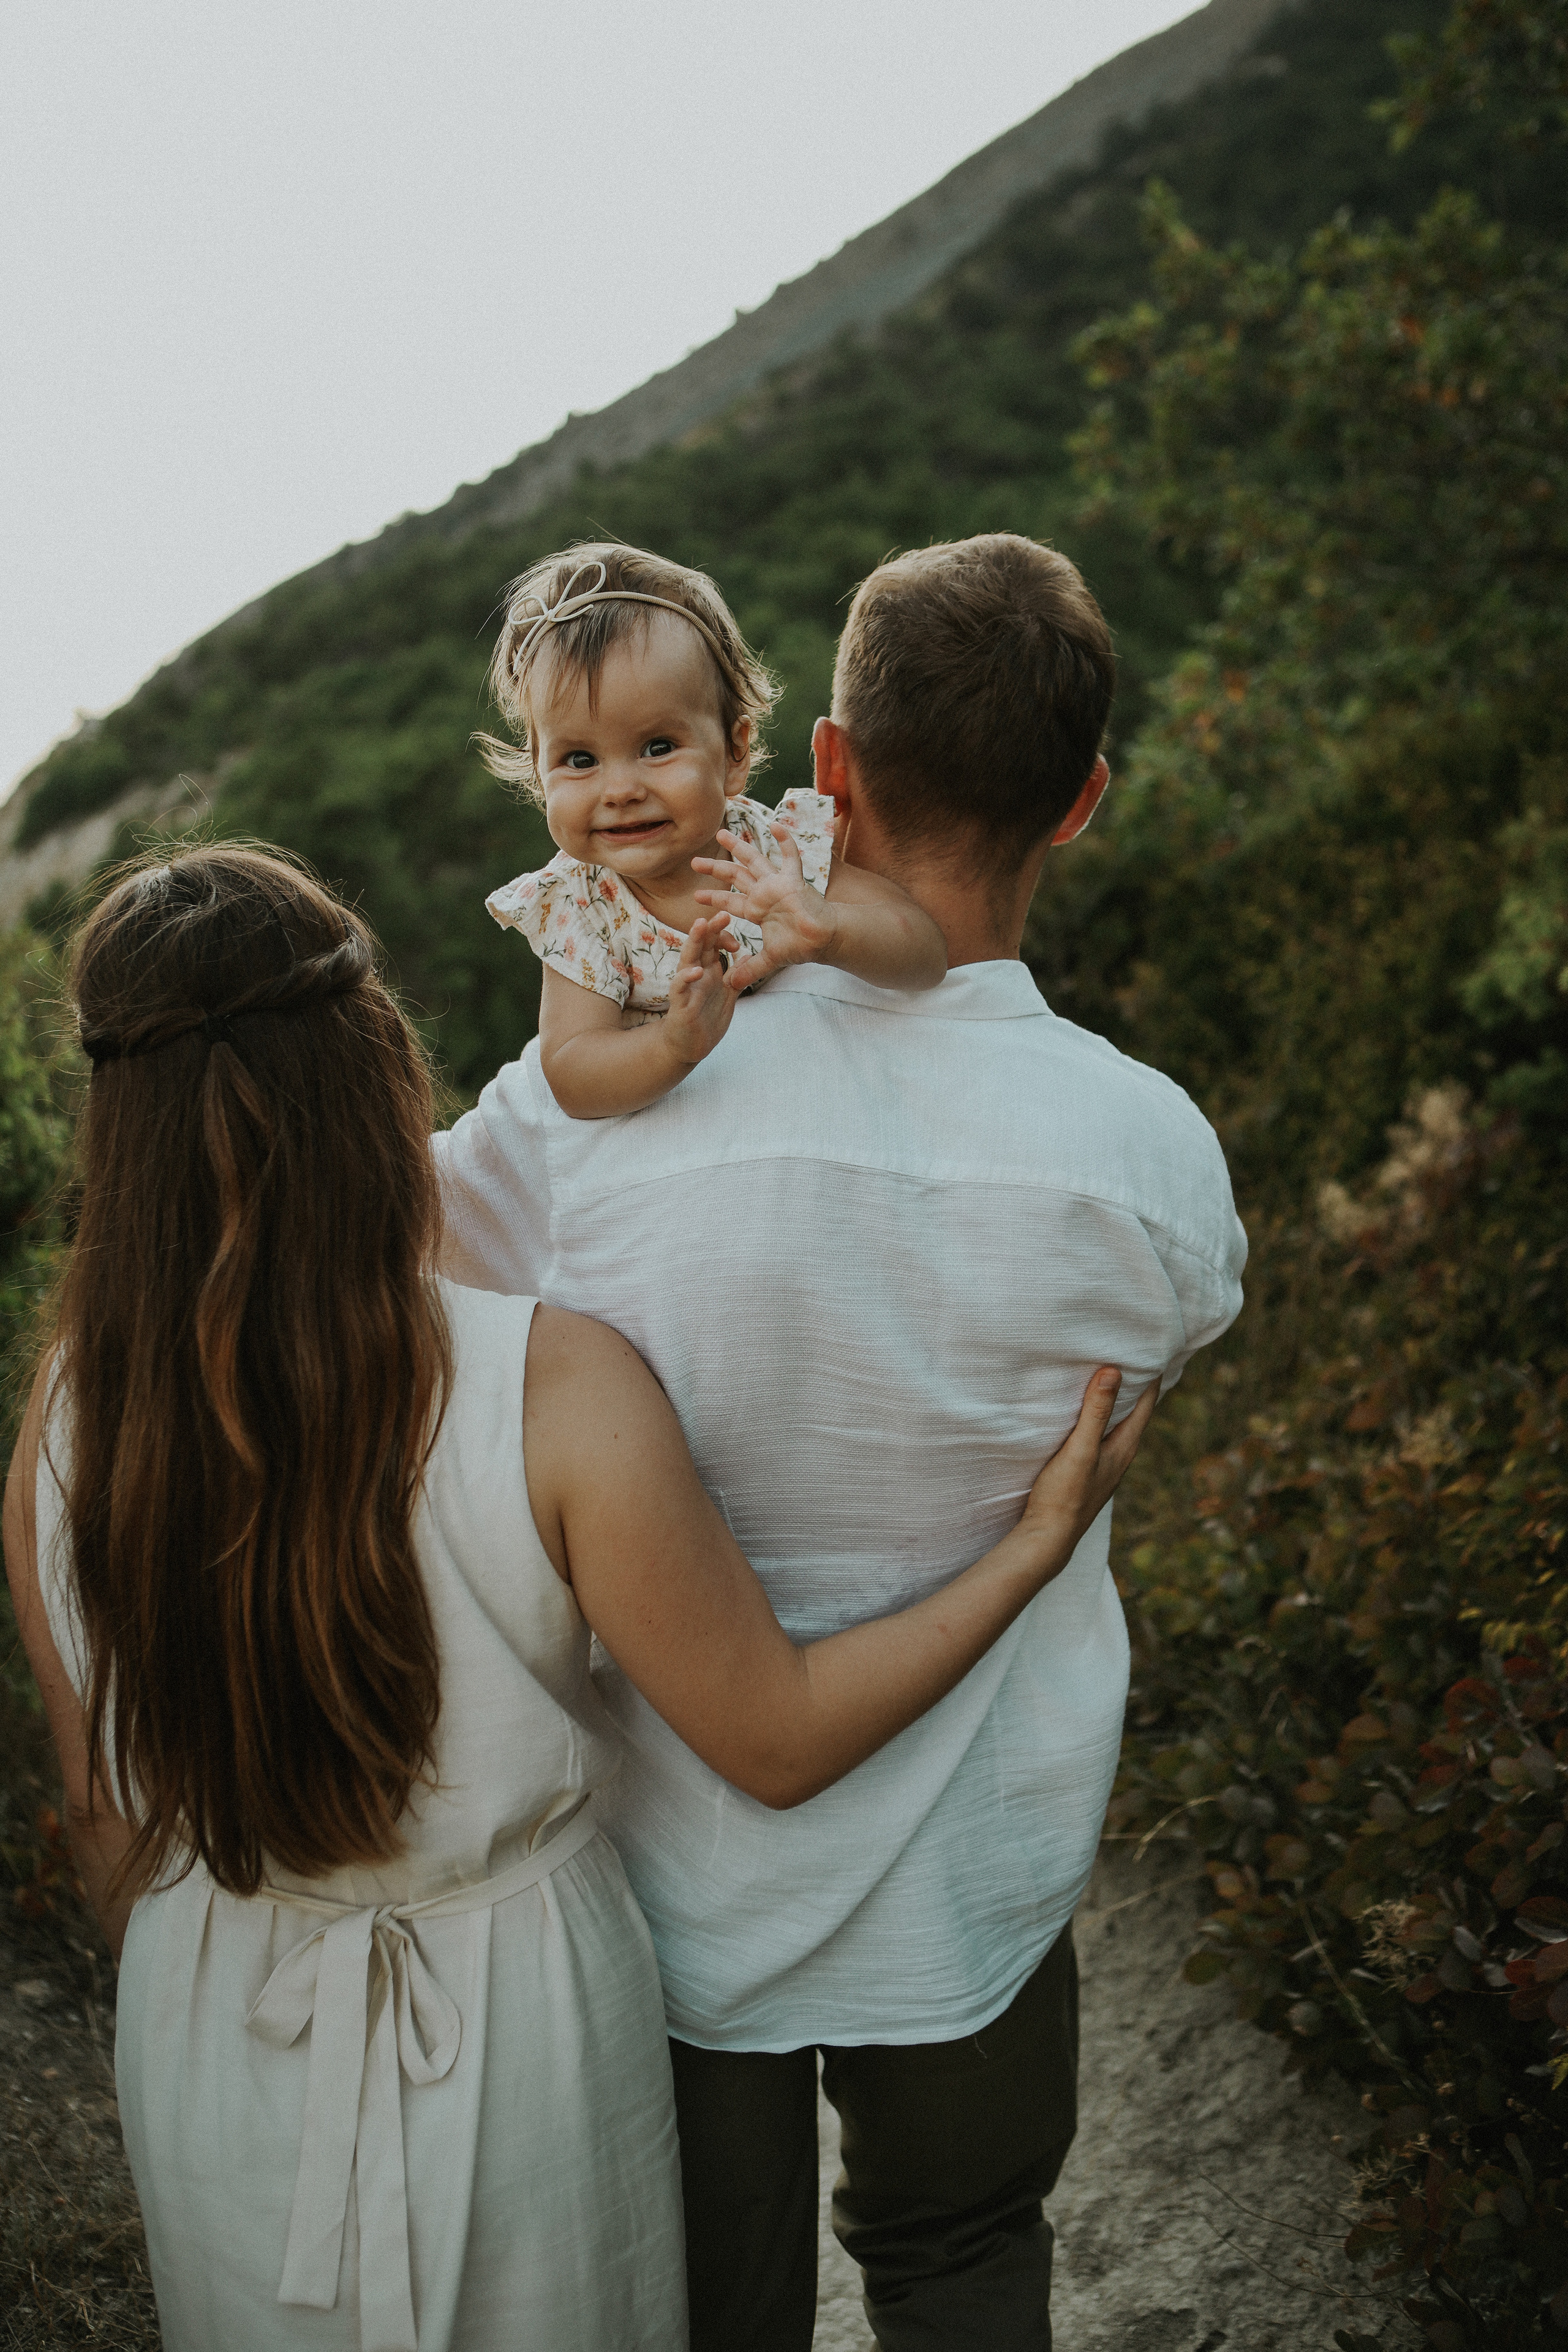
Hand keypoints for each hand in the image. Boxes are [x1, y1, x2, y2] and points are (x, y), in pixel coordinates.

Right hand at [661, 916, 739, 1068]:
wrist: (691, 1047)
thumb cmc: (707, 1020)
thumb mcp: (728, 996)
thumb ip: (736, 977)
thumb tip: (747, 955)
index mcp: (708, 971)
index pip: (714, 944)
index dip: (723, 935)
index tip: (736, 936)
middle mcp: (696, 974)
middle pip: (702, 945)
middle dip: (711, 928)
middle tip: (723, 912)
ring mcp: (686, 987)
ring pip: (688, 958)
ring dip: (694, 942)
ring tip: (700, 925)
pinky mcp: (679, 1003)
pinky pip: (680, 987)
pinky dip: (687, 977)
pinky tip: (696, 970)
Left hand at [692, 827, 834, 992]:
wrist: (824, 941)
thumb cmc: (801, 946)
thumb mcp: (770, 959)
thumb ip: (750, 970)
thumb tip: (730, 986)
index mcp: (757, 909)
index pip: (730, 900)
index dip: (714, 897)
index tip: (696, 895)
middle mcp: (764, 893)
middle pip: (735, 876)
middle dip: (714, 868)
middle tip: (694, 861)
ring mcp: (779, 884)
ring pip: (755, 860)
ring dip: (738, 847)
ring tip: (722, 833)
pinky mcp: (794, 881)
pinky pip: (790, 856)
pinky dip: (785, 840)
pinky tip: (775, 825)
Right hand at [1018, 1368, 1159, 1561]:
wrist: (1049, 1537)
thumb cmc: (1065, 1495)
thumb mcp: (1080, 1449)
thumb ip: (1095, 1413)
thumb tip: (1113, 1371)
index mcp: (1124, 1447)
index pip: (1147, 1403)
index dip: (1152, 1376)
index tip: (1153, 1349)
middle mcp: (1121, 1454)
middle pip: (1136, 1412)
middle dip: (1137, 1385)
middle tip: (1136, 1354)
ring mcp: (1106, 1464)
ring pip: (1119, 1424)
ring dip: (1118, 1401)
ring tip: (1113, 1376)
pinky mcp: (1089, 1470)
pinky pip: (1103, 1434)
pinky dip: (1102, 1416)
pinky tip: (1088, 1414)